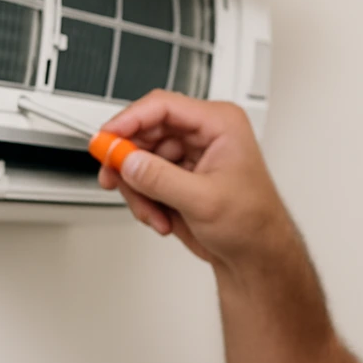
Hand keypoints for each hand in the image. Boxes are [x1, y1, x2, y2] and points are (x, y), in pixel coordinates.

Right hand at [97, 90, 293, 270]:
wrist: (256, 256)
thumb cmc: (253, 223)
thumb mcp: (204, 200)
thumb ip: (160, 179)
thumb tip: (128, 161)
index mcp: (220, 124)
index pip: (163, 107)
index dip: (129, 120)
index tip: (106, 139)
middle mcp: (203, 134)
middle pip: (145, 132)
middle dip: (130, 163)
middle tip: (116, 180)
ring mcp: (189, 156)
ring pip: (139, 159)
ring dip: (139, 190)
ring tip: (155, 214)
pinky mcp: (178, 177)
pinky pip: (144, 180)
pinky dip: (144, 201)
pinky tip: (161, 218)